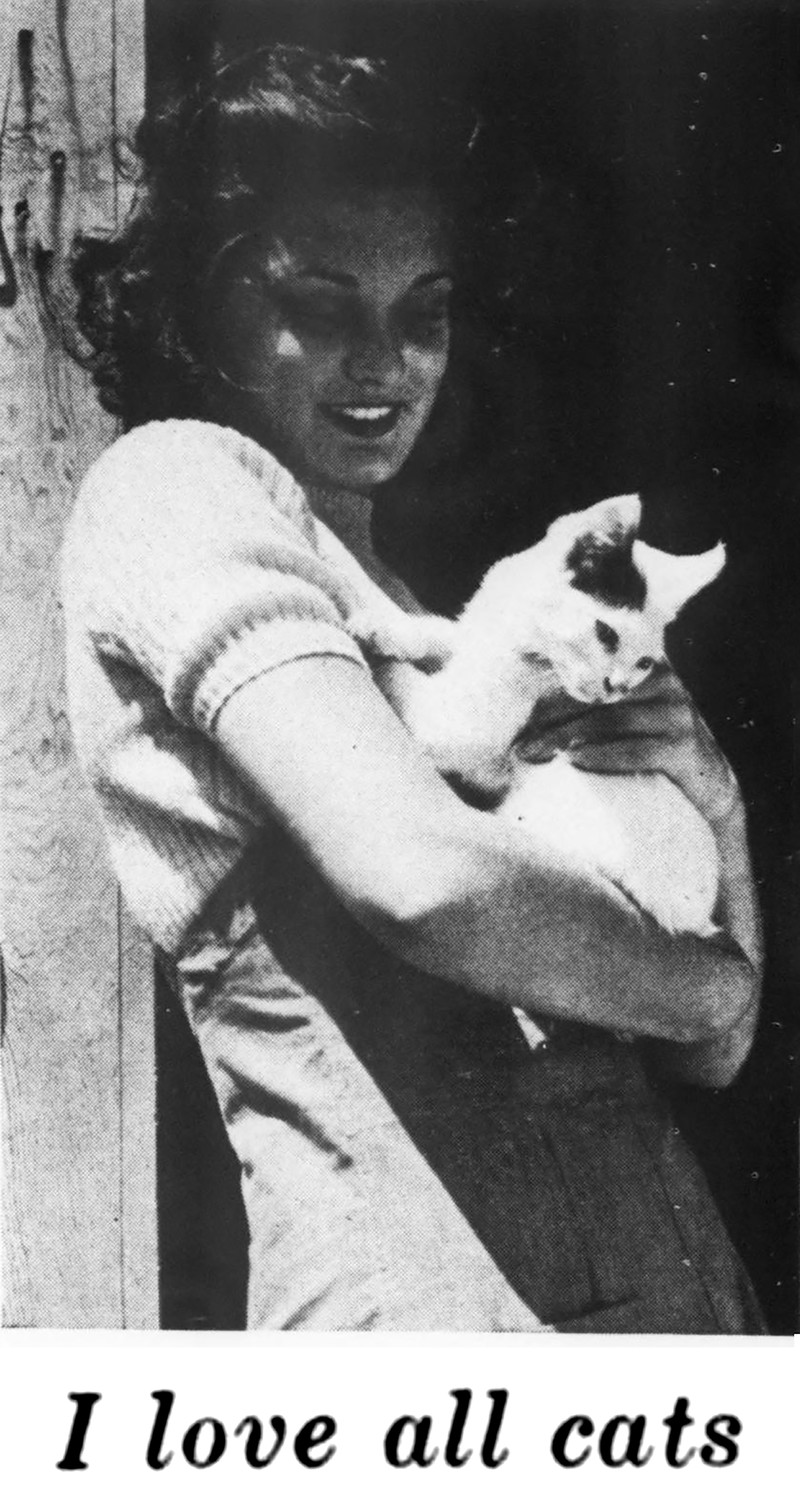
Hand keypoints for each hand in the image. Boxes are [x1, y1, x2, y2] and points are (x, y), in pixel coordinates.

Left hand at [517, 665, 739, 825]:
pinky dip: (602, 756)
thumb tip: (527, 700)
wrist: (710, 787)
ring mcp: (677, 710)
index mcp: (643, 661)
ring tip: (535, 753)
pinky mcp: (687, 745)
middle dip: (551, 717)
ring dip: (566, 738)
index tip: (516, 700)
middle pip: (594, 692)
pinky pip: (637, 749)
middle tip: (519, 741)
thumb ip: (591, 697)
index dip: (552, 680)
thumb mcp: (626, 712)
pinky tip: (574, 761)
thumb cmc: (653, 745)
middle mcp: (663, 678)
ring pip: (609, 719)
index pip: (591, 662)